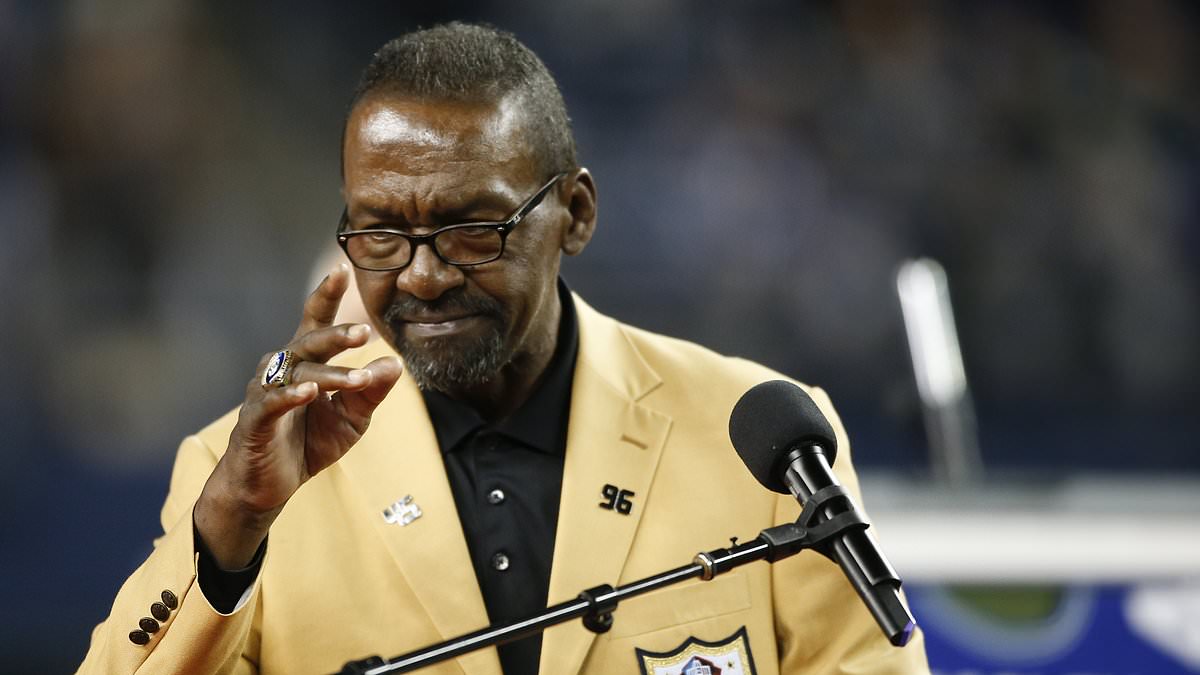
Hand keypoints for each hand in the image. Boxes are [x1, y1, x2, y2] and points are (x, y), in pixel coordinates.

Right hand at [195, 264, 402, 568]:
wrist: (270, 486)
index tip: (342, 266)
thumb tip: (395, 364)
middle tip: (366, 332)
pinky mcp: (254, 418)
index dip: (327, 294)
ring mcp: (265, 390)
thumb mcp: (351, 419)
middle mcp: (283, 367)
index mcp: (307, 362)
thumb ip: (371, 392)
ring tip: (358, 380)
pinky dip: (291, 396)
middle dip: (338, 335)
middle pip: (310, 342)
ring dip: (331, 375)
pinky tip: (309, 393)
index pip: (317, 321)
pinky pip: (272, 401)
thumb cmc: (308, 443)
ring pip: (299, 373)